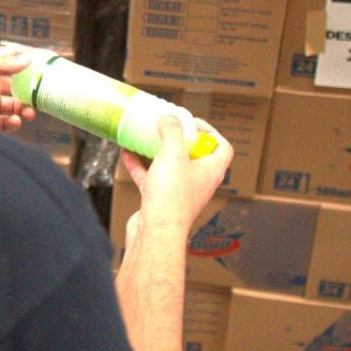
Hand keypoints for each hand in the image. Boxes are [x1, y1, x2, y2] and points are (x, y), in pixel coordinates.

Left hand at [0, 48, 37, 132]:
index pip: (12, 70)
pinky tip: (15, 120)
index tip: (43, 74)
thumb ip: (2, 63)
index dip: (27, 72)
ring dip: (24, 110)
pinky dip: (13, 123)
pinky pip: (4, 124)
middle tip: (39, 99)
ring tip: (29, 112)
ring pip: (13, 109)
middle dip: (29, 95)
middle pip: (16, 92)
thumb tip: (26, 59)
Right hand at [119, 115, 232, 232]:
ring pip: (172, 167)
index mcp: (211, 170)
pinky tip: (128, 155)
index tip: (193, 123)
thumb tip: (170, 119)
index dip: (211, 132)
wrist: (156, 231)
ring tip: (147, 138)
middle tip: (168, 128)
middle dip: (180, 140)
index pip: (222, 147)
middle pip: (195, 155)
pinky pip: (153, 178)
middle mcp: (199, 182)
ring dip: (159, 152)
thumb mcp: (173, 154)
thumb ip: (172, 132)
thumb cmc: (171, 197)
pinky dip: (142, 166)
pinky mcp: (162, 200)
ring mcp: (180, 192)